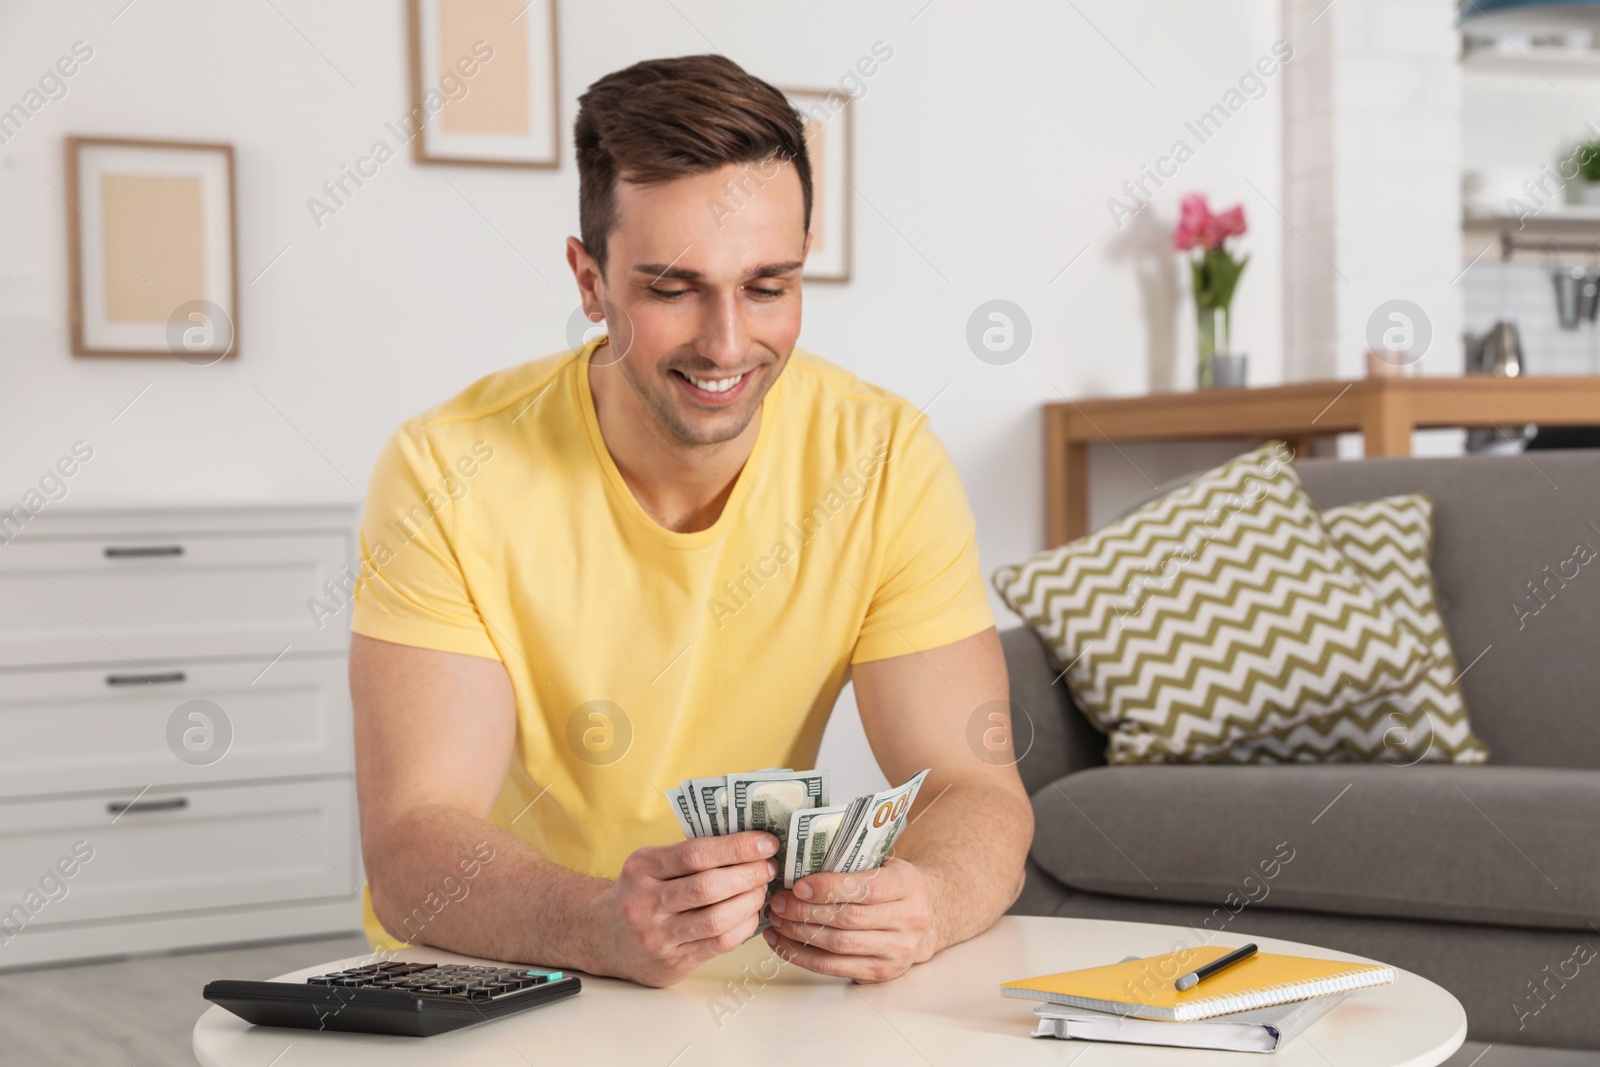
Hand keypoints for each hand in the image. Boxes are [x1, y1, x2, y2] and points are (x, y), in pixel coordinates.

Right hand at [599, 831, 776, 986]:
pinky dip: (743, 927)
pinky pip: (718, 944)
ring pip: (717, 919)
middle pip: (708, 887)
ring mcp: (656, 937)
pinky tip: (751, 914)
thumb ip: (689, 855)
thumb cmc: (640, 892)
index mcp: (642, 867)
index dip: (736, 847)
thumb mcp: (650, 864)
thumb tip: (748, 842)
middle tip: (768, 867)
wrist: (604, 937)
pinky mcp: (671, 963)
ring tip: (761, 889)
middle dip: (748, 874)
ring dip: (749, 902)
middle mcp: (645, 903)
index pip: (695, 854)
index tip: (765, 843)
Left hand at [763, 857, 936, 982]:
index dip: (829, 888)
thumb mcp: (885, 864)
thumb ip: (853, 863)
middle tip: (778, 901)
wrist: (927, 917)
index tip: (798, 885)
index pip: (866, 888)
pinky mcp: (881, 972)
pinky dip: (803, 956)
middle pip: (848, 919)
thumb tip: (800, 862)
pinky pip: (834, 968)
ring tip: (777, 921)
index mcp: (908, 884)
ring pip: (839, 946)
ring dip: (799, 934)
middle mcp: (908, 919)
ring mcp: (897, 950)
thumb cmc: (894, 886)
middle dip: (805, 911)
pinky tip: (783, 943)